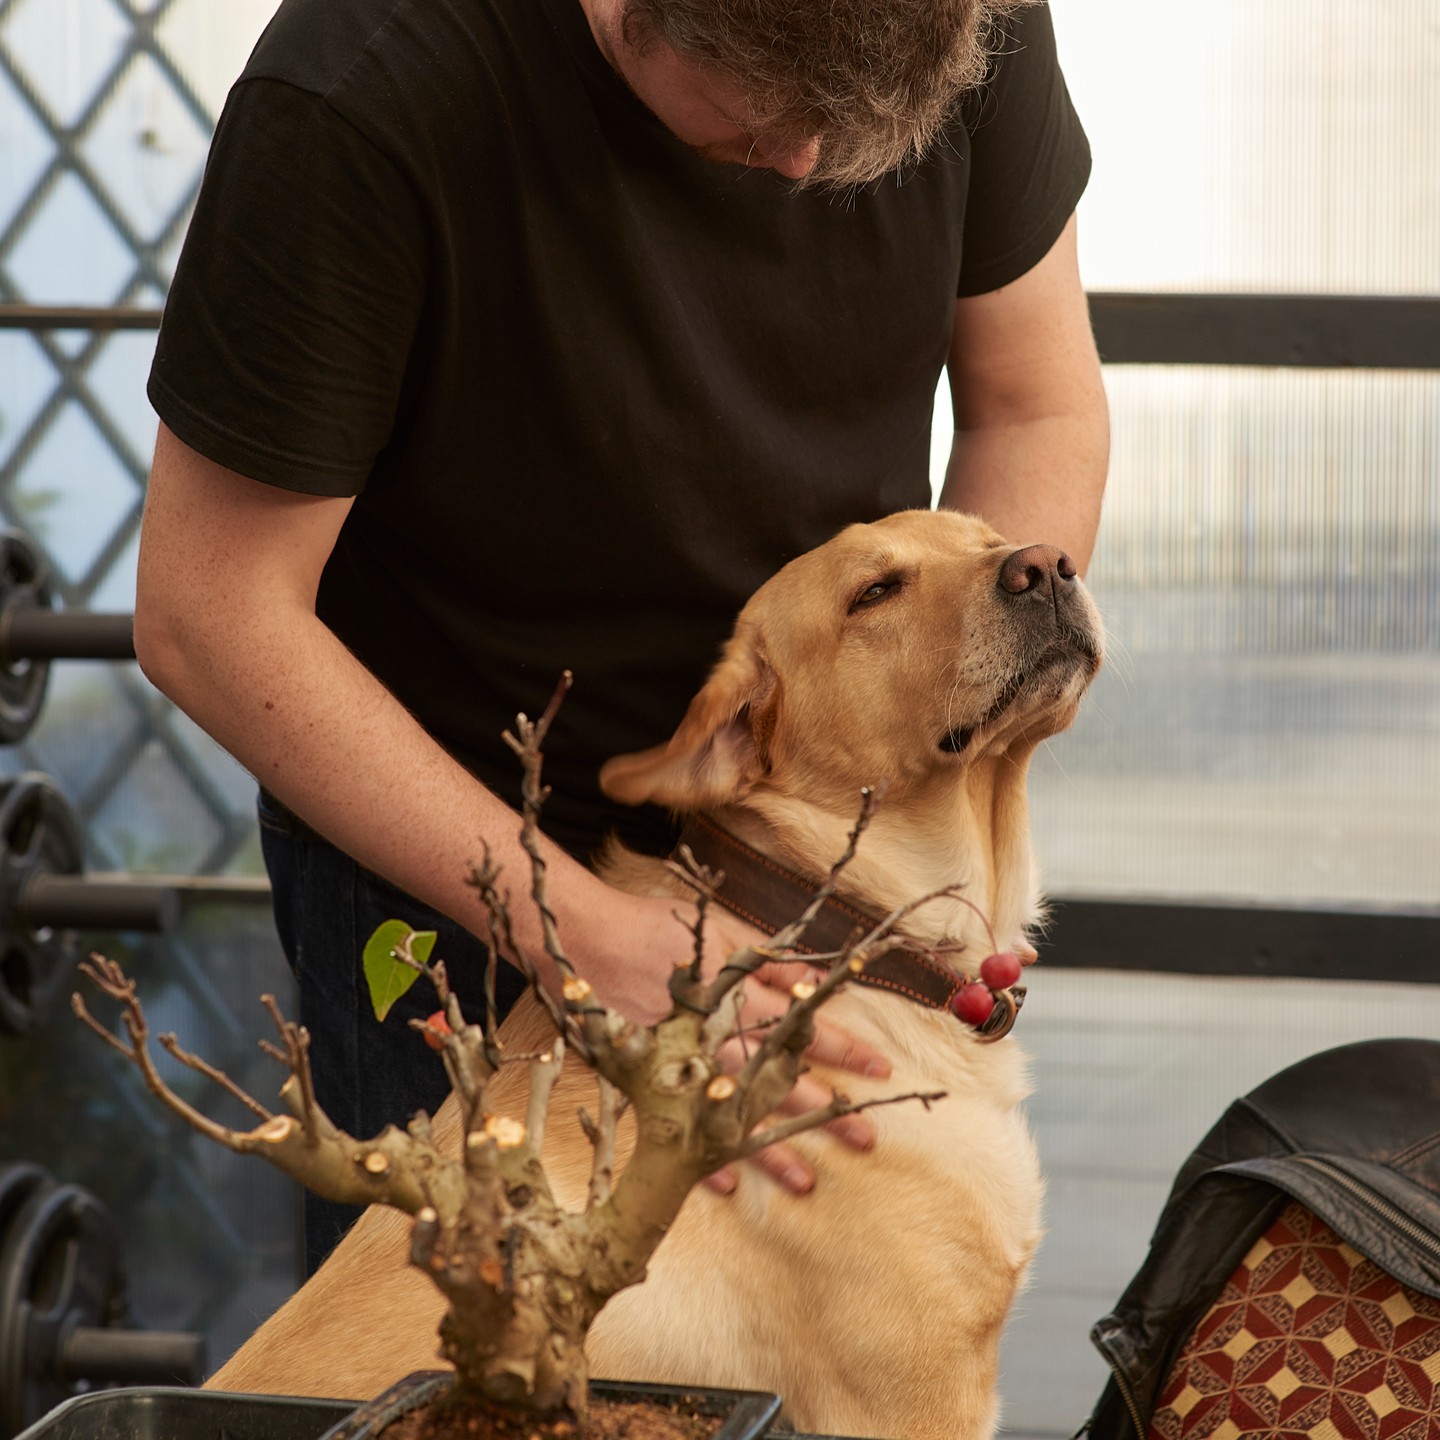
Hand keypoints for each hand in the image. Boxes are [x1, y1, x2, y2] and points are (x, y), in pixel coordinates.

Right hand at [572, 882, 890, 1195]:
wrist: (585, 941)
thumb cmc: (653, 928)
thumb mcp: (721, 932)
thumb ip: (768, 958)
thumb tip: (812, 978)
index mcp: (738, 999)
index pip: (804, 1028)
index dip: (844, 1049)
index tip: (880, 1068)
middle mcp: (716, 1040)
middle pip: (779, 1083)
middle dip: (826, 1112)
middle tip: (865, 1139)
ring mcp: (682, 1068)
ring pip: (735, 1116)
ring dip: (773, 1151)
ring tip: (807, 1181)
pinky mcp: (647, 1082)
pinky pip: (678, 1130)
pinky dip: (700, 1158)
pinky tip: (730, 1186)